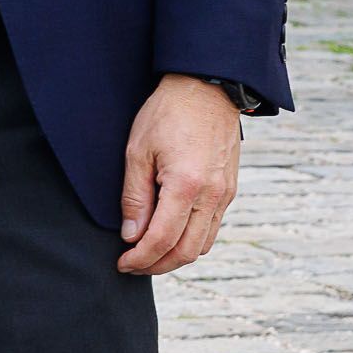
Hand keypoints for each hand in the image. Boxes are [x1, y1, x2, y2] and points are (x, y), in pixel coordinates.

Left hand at [117, 76, 242, 275]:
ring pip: (202, 245)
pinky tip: (171, 234)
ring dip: (175, 256)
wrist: (207, 87)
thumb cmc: (168, 113)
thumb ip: (135, 197)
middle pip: (185, 252)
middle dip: (156, 265)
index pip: (162, 240)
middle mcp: (212, 195)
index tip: (123, 263)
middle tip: (133, 264)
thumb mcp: (138, 151)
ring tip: (149, 252)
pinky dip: (191, 240)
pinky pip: (212, 228)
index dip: (140, 258)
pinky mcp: (230, 190)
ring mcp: (225, 194)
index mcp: (186, 185)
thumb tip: (131, 235)